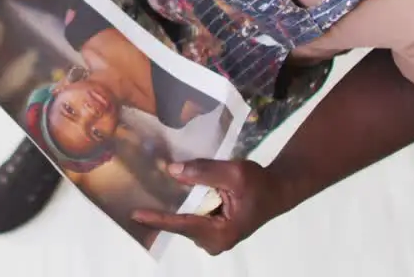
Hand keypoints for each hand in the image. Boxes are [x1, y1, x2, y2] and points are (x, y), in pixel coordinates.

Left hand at [131, 159, 293, 255]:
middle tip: (137, 195)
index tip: (135, 214)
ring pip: (185, 222)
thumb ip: (203, 172)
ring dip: (172, 207)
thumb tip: (171, 171)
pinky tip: (169, 193)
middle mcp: (214, 242)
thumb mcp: (234, 172)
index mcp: (221, 233)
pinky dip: (183, 206)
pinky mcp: (213, 231)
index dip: (158, 218)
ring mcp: (213, 239)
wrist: (277, 190)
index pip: (182, 224)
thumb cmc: (259, 183)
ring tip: (149, 191)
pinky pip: (191, 219)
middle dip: (161, 211)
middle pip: (181, 225)